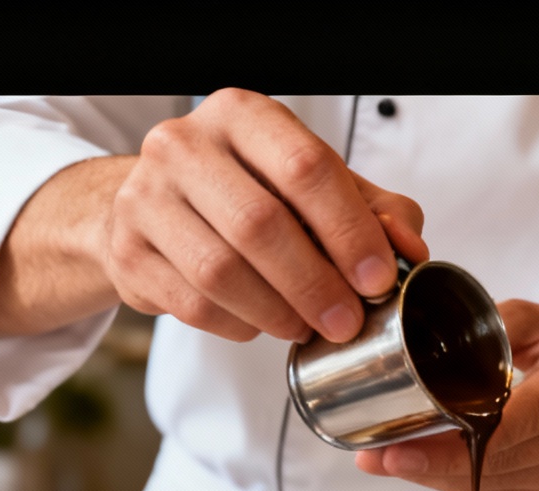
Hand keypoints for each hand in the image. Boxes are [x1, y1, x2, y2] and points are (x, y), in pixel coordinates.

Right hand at [104, 89, 427, 343]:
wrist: (162, 207)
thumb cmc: (256, 193)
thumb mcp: (323, 188)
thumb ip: (378, 213)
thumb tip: (412, 250)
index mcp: (243, 116)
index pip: (305, 167)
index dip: (349, 230)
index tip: (379, 279)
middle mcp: (185, 144)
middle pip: (260, 224)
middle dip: (316, 284)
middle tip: (348, 321)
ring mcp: (145, 195)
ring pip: (221, 271)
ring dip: (278, 312)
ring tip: (308, 327)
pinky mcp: (127, 250)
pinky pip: (193, 303)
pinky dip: (240, 325)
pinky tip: (262, 323)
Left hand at [358, 300, 538, 490]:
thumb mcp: (535, 318)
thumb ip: (492, 323)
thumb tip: (431, 336)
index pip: (525, 418)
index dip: (466, 439)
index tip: (409, 445)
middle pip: (501, 459)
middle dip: (433, 462)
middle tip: (376, 455)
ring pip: (492, 483)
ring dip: (435, 476)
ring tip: (383, 461)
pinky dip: (453, 483)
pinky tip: (418, 467)